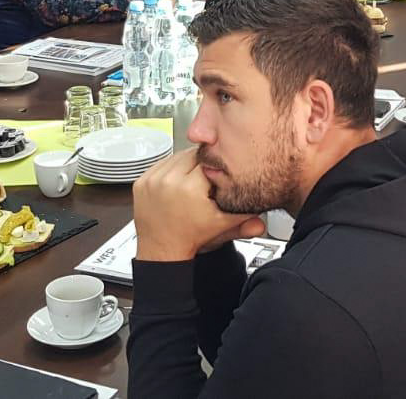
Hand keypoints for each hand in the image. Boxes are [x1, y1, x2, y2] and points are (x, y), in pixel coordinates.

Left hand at [133, 149, 263, 261]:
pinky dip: (171, 168)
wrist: (162, 250)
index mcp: (190, 188)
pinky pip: (161, 163)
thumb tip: (264, 221)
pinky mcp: (141, 181)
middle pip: (193, 155)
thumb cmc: (191, 237)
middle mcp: (168, 181)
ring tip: (193, 178)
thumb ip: (245, 218)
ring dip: (187, 163)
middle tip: (207, 176)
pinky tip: (178, 180)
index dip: (218, 166)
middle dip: (203, 163)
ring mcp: (152, 180)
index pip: (210, 161)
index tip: (220, 173)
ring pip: (177, 156)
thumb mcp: (222, 225)